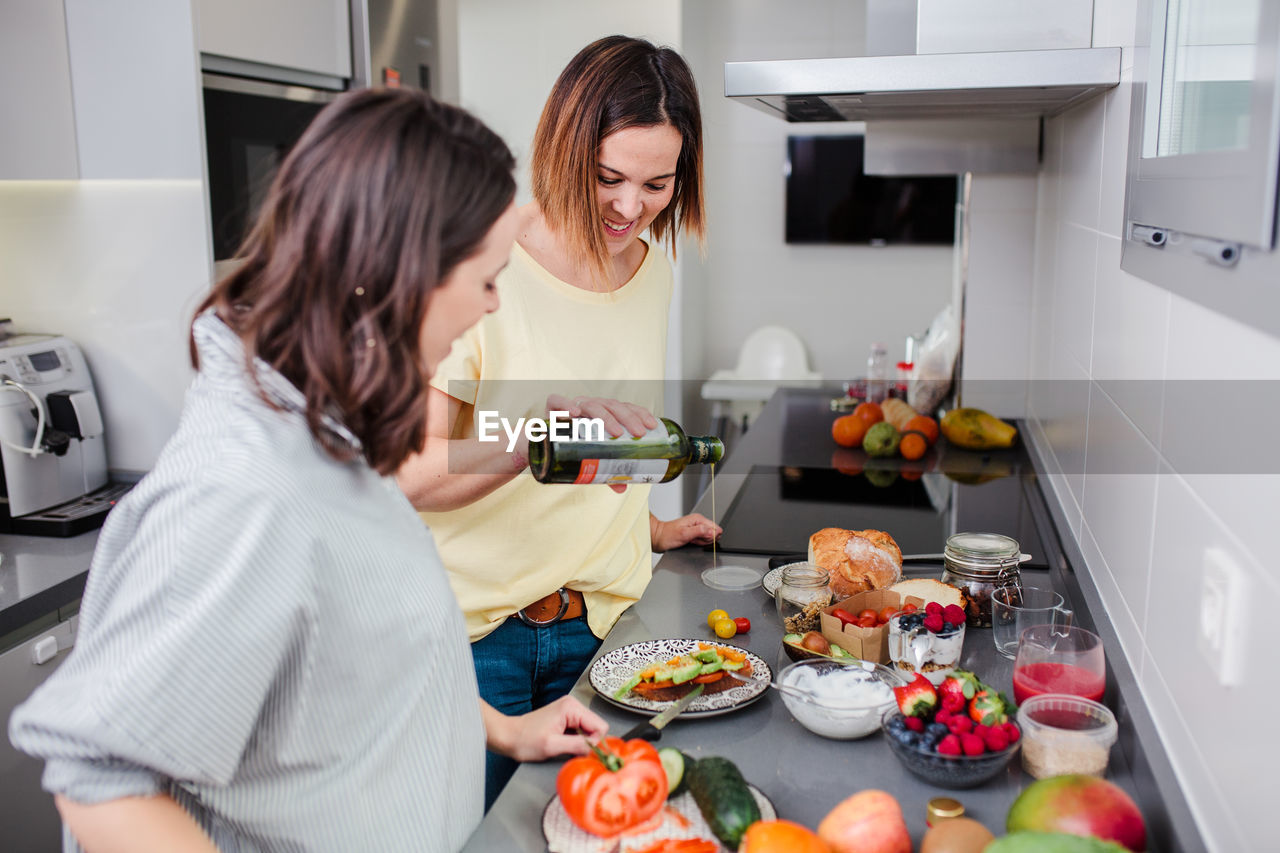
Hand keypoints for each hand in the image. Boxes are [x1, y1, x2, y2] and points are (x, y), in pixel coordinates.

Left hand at [497, 696, 609, 762]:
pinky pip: (581, 732)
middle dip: (589, 743)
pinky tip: (563, 745)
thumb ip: (579, 746)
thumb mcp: (553, 746)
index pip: (600, 726)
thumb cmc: (524, 740)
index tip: (585, 754)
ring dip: (582, 743)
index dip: (596, 743)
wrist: (508, 737)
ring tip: (564, 747)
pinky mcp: (566, 718)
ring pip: (590, 731)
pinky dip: (576, 741)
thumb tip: (598, 749)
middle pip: (596, 728)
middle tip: (572, 752)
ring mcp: (569, 711)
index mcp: (571, 707)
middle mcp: (572, 705)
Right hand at [545, 394, 659, 491]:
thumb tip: (622, 487)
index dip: (639, 413)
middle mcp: (590, 406)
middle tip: (638, 433)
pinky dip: (565, 404)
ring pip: (591, 404)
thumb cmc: (572, 447)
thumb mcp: (591, 459)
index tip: (651, 426)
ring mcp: (571, 405)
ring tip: (614, 432)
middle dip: (628, 418)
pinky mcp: (551, 409)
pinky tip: (575, 412)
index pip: (625, 407)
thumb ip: (605, 470)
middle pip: (612, 405)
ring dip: (605, 416)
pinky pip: (556, 401)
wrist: (540, 444)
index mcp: (603, 413)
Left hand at [652, 512, 721, 551]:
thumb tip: (712, 532)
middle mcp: (699, 523)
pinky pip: (702, 541)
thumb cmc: (668, 535)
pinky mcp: (695, 535)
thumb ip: (700, 532)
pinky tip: (690, 542)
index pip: (716, 528)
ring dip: (700, 542)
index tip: (700, 538)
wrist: (659, 538)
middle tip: (693, 539)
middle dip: (705, 540)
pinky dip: (697, 544)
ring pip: (708, 539)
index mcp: (698, 519)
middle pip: (713, 534)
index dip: (710, 536)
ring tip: (690, 540)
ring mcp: (697, 529)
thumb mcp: (684, 534)